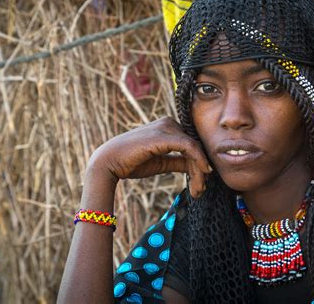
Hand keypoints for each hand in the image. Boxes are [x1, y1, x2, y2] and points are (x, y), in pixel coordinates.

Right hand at [87, 117, 211, 197]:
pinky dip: (198, 161)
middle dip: (201, 170)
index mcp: (168, 127)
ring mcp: (167, 127)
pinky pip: (189, 147)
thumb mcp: (161, 163)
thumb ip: (179, 162)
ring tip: (198, 190)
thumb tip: (197, 168)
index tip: (200, 185)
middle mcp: (169, 123)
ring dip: (200, 171)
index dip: (199, 164)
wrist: (109, 162)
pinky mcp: (165, 135)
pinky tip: (203, 174)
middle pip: (195, 146)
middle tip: (201, 190)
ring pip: (195, 148)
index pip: (191, 145)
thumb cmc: (132, 162)